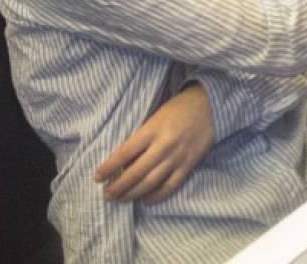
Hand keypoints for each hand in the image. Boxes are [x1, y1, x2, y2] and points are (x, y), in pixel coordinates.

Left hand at [94, 83, 214, 203]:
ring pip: (150, 182)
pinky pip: (170, 186)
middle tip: (106, 195)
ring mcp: (177, 158)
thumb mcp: (155, 117)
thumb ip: (142, 137)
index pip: (125, 153)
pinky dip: (156, 196)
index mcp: (152, 130)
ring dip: (133, 194)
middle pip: (136, 172)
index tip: (97, 177)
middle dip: (118, 186)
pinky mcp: (188, 166)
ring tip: (120, 199)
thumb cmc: (177, 109)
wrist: (209, 107)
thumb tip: (124, 161)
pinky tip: (145, 200)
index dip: (109, 167)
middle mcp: (163, 146)